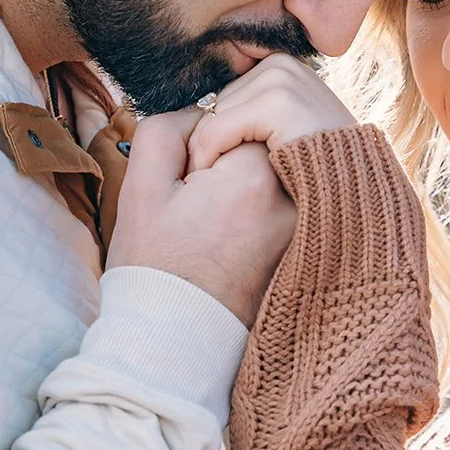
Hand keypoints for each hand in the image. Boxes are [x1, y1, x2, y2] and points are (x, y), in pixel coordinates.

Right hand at [106, 107, 296, 326]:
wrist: (178, 338)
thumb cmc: (155, 266)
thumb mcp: (142, 186)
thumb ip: (169, 126)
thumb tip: (207, 111)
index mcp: (255, 176)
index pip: (236, 115)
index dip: (203, 143)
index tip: (188, 188)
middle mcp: (295, 194)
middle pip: (262, 134)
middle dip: (229, 154)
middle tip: (201, 207)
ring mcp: (306, 218)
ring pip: (274, 161)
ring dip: (245, 175)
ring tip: (218, 221)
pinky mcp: (307, 236)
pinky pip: (285, 190)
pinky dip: (260, 199)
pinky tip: (235, 231)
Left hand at [187, 54, 356, 172]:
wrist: (351, 192)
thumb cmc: (314, 170)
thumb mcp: (284, 132)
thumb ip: (255, 116)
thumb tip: (206, 107)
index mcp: (284, 66)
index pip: (226, 95)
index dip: (216, 132)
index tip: (214, 164)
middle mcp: (284, 64)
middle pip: (216, 103)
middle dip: (208, 140)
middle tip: (208, 176)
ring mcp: (284, 79)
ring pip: (211, 116)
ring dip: (204, 152)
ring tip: (214, 181)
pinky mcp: (279, 103)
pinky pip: (217, 129)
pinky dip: (208, 155)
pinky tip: (218, 180)